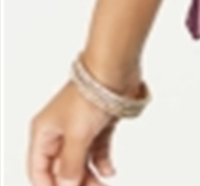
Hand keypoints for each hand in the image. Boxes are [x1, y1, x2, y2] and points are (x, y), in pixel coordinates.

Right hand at [27, 58, 139, 185]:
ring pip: (81, 160)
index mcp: (44, 133)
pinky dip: (103, 161)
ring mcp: (79, 128)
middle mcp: (59, 132)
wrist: (114, 70)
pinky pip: (97, 149)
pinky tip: (110, 171)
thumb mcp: (78, 135)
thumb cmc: (90, 96)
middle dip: (75, 182)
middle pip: (61, 167)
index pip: (38, 169)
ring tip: (104, 185)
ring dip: (91, 175)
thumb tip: (65, 185)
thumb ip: (71, 163)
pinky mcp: (98, 124)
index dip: (49, 185)